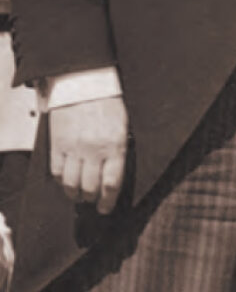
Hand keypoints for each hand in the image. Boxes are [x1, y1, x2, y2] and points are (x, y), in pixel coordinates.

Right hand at [49, 96, 128, 213]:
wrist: (84, 83)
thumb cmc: (107, 105)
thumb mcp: (123, 128)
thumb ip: (119, 153)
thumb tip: (114, 179)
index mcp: (115, 146)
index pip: (111, 184)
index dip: (108, 202)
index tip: (105, 209)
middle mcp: (93, 150)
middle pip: (90, 188)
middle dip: (91, 199)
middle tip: (92, 200)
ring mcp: (73, 147)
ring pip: (71, 184)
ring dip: (75, 194)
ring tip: (78, 195)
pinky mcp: (57, 143)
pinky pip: (56, 171)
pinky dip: (60, 180)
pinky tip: (65, 180)